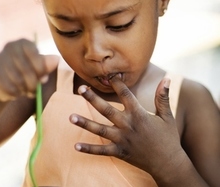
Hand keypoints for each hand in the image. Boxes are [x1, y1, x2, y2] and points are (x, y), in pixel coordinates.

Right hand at [0, 39, 58, 101]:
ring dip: (25, 90)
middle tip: (35, 90)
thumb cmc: (26, 73)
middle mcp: (9, 47)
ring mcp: (0, 60)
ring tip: (27, 91)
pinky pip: (9, 88)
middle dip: (34, 83)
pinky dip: (16, 94)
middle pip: (26, 69)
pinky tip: (16, 93)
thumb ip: (46, 64)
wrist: (4, 83)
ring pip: (18, 80)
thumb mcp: (38, 68)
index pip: (33, 53)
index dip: (41, 68)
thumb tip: (56, 59)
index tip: (45, 79)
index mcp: (23, 43)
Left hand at [69, 74, 184, 176]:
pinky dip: (89, 149)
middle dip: (93, 99)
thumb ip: (163, 97)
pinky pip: (101, 151)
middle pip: (107, 110)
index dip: (116, 83)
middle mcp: (128, 126)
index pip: (125, 94)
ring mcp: (122, 140)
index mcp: (139, 114)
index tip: (107, 74)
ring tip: (71, 117)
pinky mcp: (119, 152)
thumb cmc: (168, 137)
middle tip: (81, 89)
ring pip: (100, 130)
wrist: (168, 163)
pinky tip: (76, 146)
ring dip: (85, 123)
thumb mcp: (167, 116)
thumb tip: (167, 79)